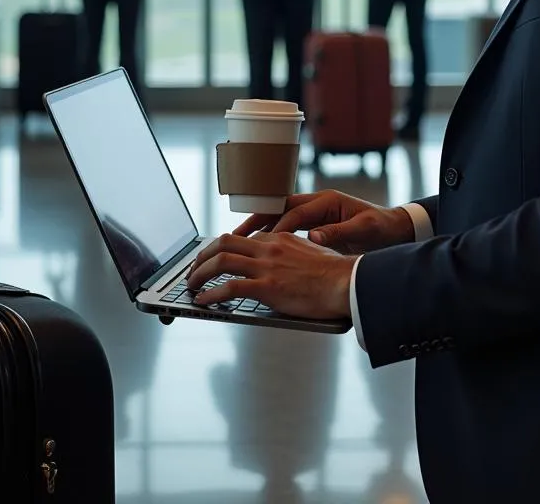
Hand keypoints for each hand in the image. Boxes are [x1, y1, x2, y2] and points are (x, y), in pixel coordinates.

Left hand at [186, 232, 353, 318]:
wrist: (347, 283)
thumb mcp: (308, 255)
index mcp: (279, 239)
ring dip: (200, 273)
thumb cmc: (334, 275)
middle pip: (223, 243)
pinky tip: (205, 301)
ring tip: (192, 285)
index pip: (241, 238)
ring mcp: (267, 266)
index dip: (220, 248)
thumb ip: (288, 255)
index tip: (211, 259)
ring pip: (221, 261)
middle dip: (202, 256)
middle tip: (193, 270)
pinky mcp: (268, 287)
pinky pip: (230, 287)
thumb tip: (275, 267)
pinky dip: (212, 294)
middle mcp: (269, 248)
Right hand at [231, 190, 414, 254]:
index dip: (277, 228)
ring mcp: (316, 210)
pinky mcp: (316, 221)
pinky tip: (258, 246)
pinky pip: (287, 223)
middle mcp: (318, 202)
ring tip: (237, 240)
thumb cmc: (381, 228)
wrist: (395, 227)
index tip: (261, 243)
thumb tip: (312, 237)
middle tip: (234, 236)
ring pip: (279, 214)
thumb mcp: (364, 231)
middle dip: (257, 220)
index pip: (295, 214)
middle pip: (279, 207)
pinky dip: (270, 232)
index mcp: (328, 201)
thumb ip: (339, 232)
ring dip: (259, 225)